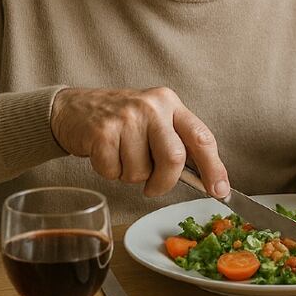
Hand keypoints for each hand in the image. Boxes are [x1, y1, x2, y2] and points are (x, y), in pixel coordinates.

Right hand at [50, 87, 227, 196]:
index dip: (214, 168)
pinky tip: (106, 155)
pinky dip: (110, 173)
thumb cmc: (123, 123)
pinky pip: (113, 172)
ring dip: (131, 176)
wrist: (75, 109)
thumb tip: (209, 182)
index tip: (220, 191)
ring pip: (141, 171)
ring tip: (122, 157)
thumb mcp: (156, 123)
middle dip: (165, 182)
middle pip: (174, 158)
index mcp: (172, 104)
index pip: (202, 138)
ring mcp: (126, 117)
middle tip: (153, 187)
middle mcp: (152, 106)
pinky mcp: (101, 131)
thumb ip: (179, 145)